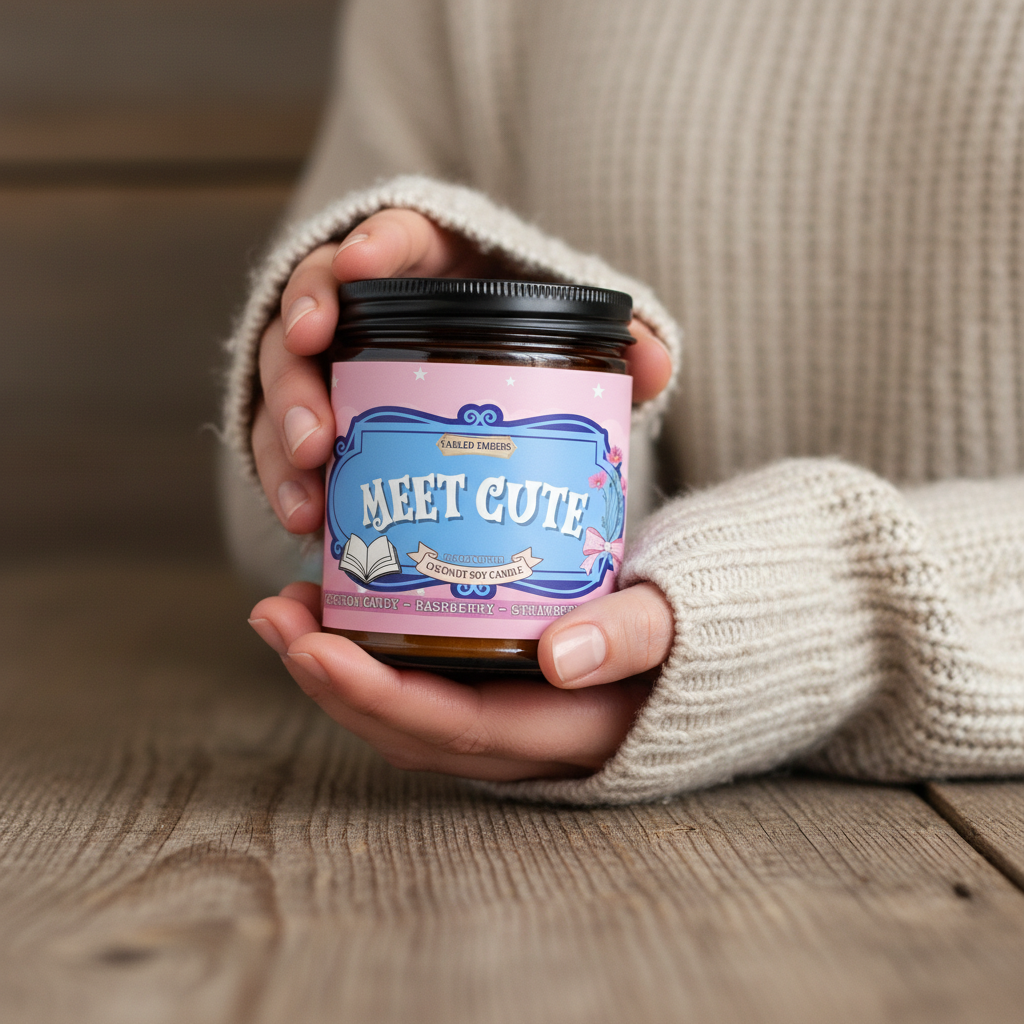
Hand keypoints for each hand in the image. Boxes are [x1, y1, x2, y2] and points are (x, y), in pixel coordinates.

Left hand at [249, 581, 672, 780]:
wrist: (726, 640)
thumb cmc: (706, 624)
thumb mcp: (683, 623)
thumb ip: (634, 635)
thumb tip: (562, 656)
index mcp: (569, 735)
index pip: (453, 727)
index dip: (373, 693)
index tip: (309, 641)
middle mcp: (528, 744)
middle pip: (409, 730)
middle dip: (330, 679)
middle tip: (273, 612)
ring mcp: (513, 723)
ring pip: (406, 715)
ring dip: (339, 669)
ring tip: (287, 608)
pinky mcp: (505, 696)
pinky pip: (425, 690)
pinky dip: (374, 660)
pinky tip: (345, 611)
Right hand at [252, 208, 672, 533]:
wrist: (480, 372)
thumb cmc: (517, 339)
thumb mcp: (561, 330)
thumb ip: (610, 341)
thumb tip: (652, 363)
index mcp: (427, 260)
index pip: (394, 236)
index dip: (373, 247)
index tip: (362, 268)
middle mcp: (362, 301)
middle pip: (311, 310)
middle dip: (303, 364)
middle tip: (320, 424)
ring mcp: (329, 356)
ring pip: (284, 379)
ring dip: (284, 431)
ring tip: (308, 483)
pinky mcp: (316, 411)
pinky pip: (280, 439)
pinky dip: (287, 479)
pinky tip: (306, 520)